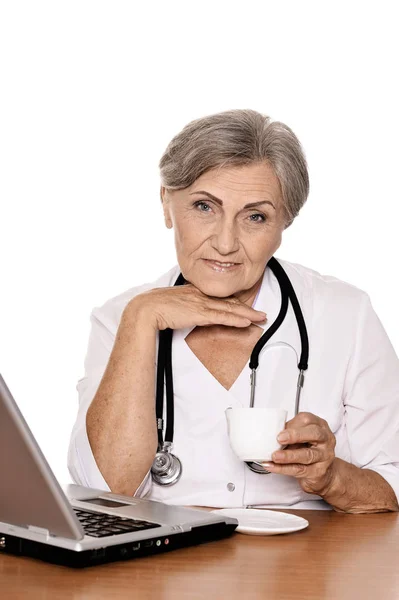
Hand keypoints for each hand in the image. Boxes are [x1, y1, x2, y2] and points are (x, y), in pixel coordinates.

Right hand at [126, 283, 266, 330]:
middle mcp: (201, 295)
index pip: (219, 298)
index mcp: (194, 292)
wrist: (146, 309)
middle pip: (229, 302)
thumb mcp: (172, 305)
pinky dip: (236, 319)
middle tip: (261, 314)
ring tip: (261, 319)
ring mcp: (201, 304)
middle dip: (247, 308)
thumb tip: (188, 314)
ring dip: (248, 314)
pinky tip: (247, 322)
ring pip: (230, 309)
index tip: (246, 308)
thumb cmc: (154, 308)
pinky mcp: (200, 313)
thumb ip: (183, 308)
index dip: (235, 303)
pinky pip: (223, 317)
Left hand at [262, 412, 336, 495]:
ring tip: (274, 456)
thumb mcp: (301, 435)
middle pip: (314, 434)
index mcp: (319, 426)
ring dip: (288, 456)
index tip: (279, 431)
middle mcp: (325, 439)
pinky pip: (300, 469)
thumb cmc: (309, 448)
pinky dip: (283, 468)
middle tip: (279, 439)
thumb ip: (290, 431)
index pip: (308, 420)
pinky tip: (273, 466)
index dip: (293, 425)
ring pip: (307, 455)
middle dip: (295, 435)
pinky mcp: (319, 471)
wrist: (322, 472)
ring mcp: (324, 456)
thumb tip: (271, 433)